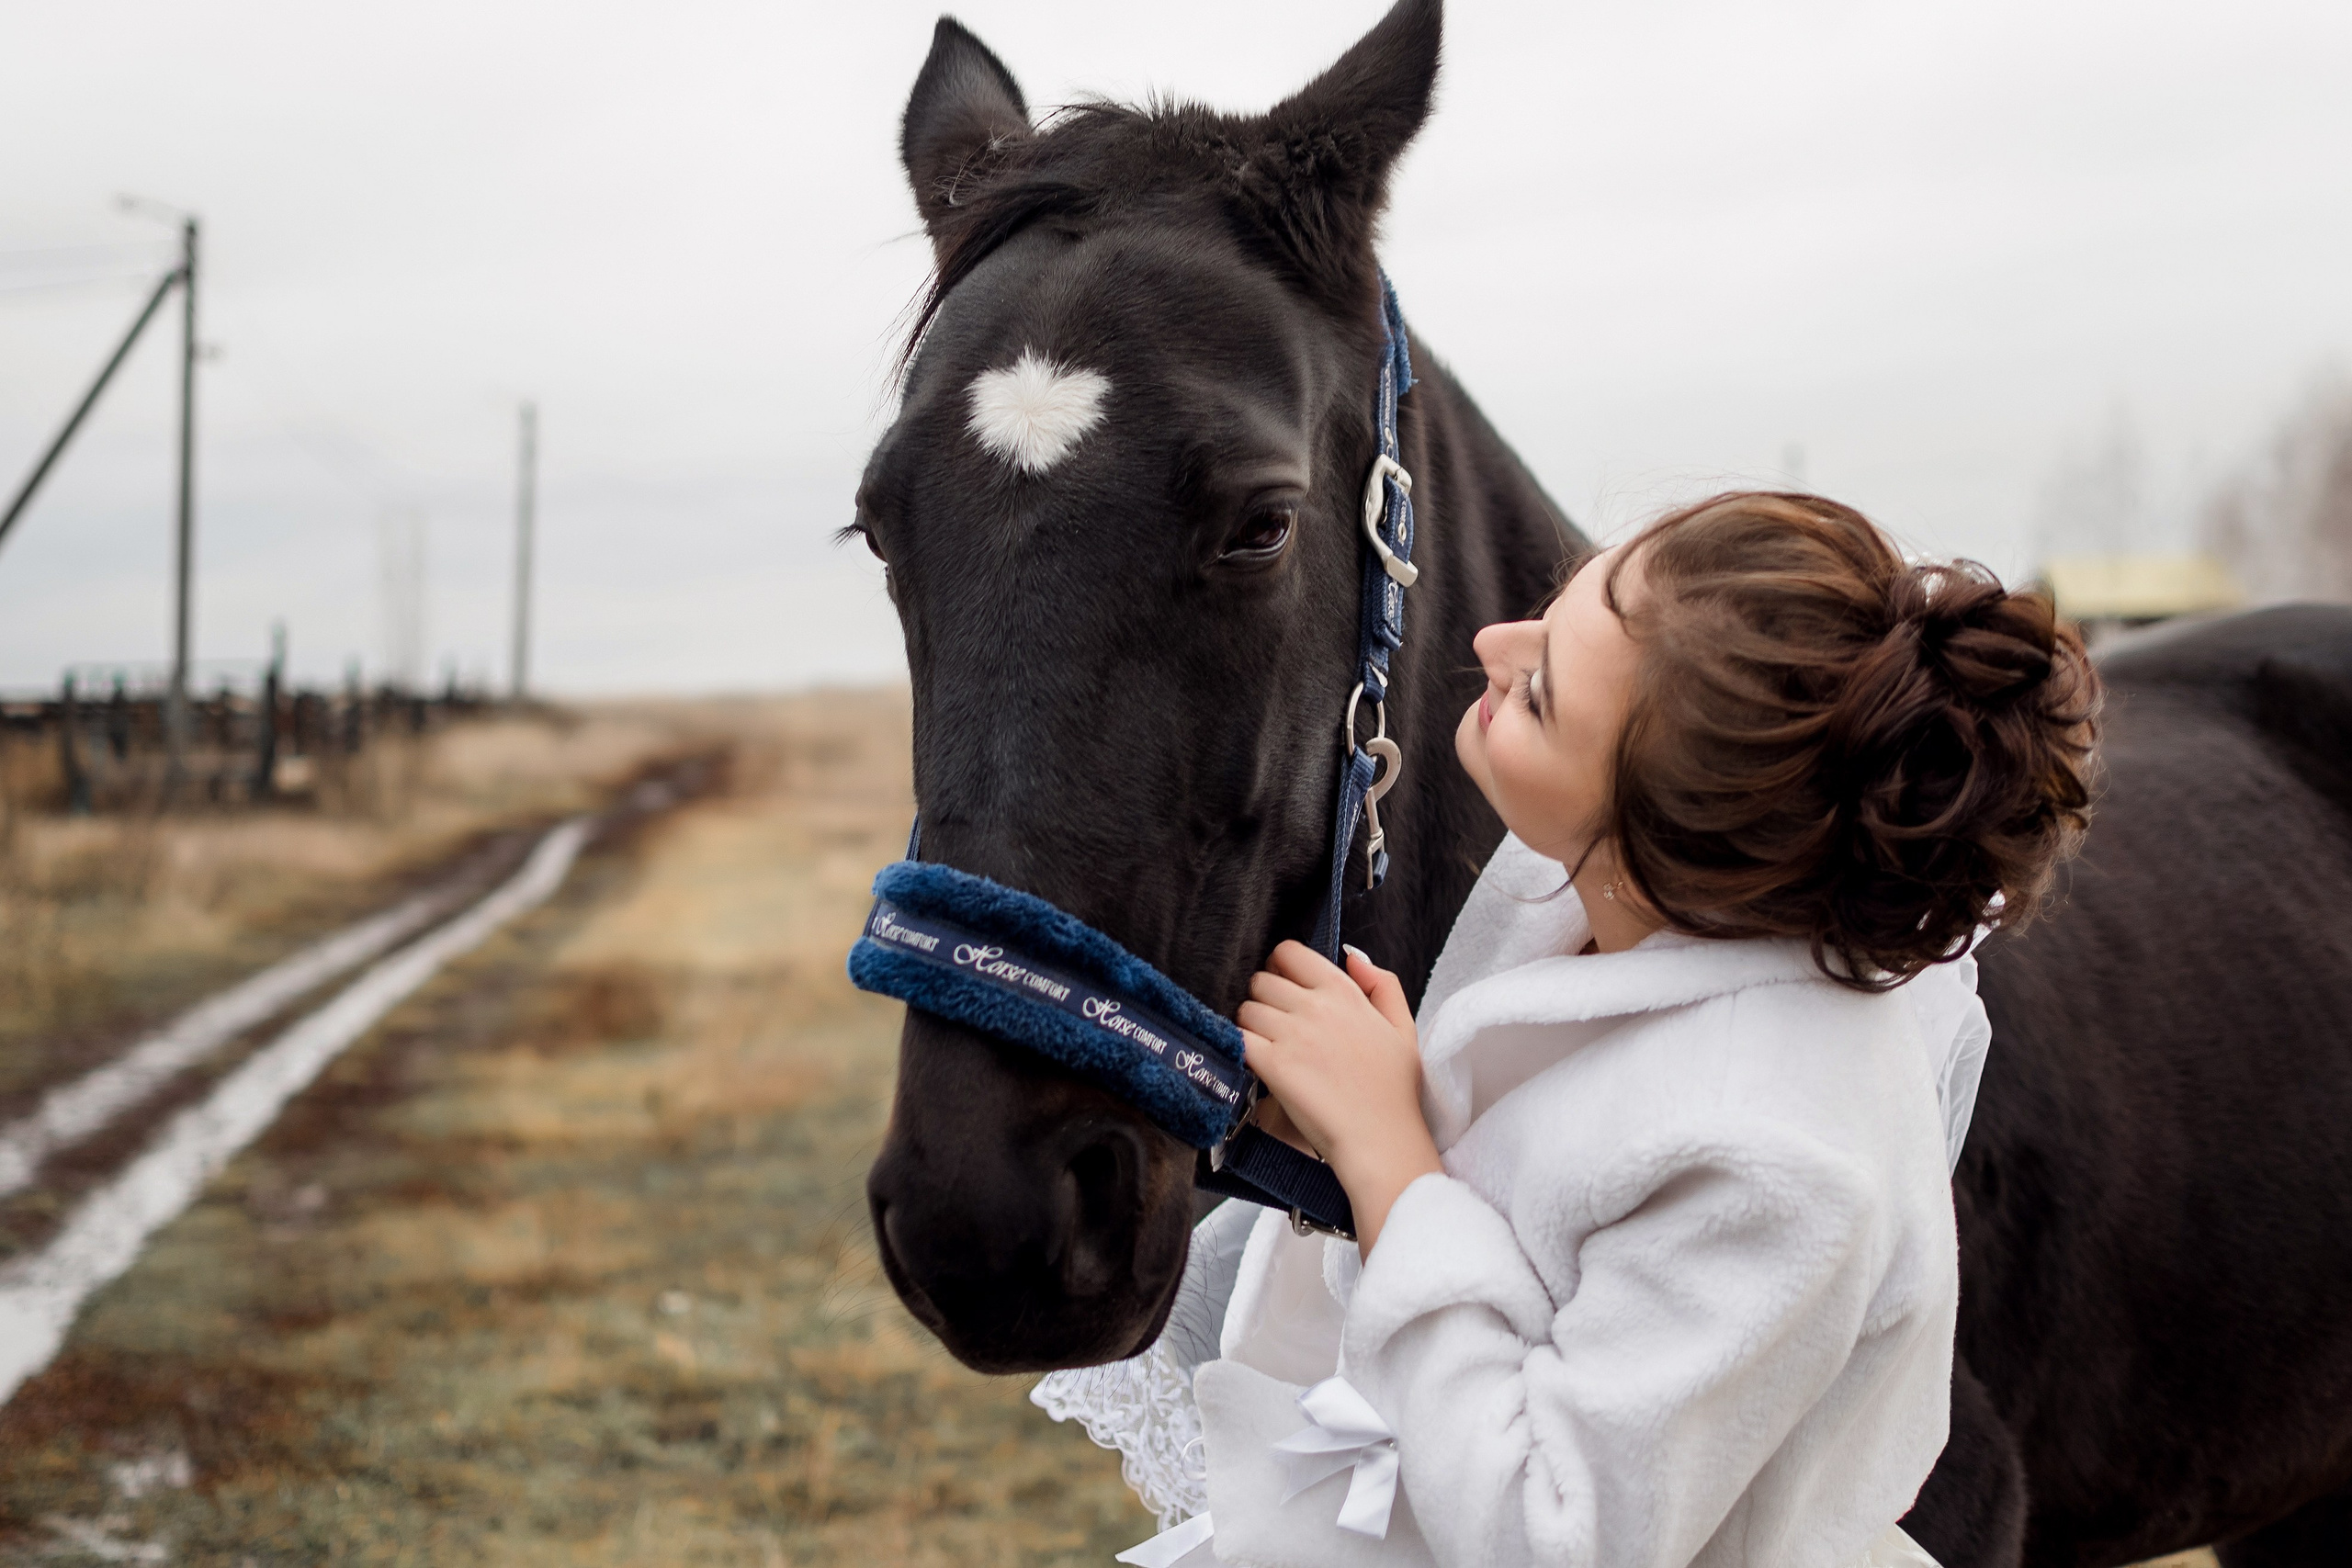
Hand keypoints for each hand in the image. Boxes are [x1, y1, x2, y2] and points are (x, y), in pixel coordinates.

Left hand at [1237, 942, 1443, 1251]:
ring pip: (1245, 1010)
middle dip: (1262, 999)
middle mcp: (1314, 1006)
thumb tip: (1351, 956)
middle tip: (1274, 1025)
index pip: (1289, 952)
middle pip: (1260, 981)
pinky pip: (1238, 1040)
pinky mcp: (1273, 1065)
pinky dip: (1240, 1049)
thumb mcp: (1403, 1027)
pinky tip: (1255, 1063)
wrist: (1382, 1140)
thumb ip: (1382, 983)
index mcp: (1343, 991)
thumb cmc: (1394, 1090)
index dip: (1279, 967)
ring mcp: (1291, 1035)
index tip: (1283, 988)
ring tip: (1267, 1049)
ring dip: (1249, 1027)